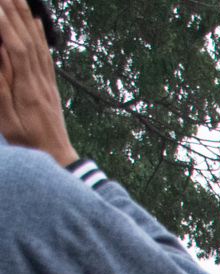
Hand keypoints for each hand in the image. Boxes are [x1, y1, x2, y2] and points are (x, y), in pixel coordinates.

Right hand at [0, 0, 76, 165]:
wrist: (57, 157)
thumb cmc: (28, 143)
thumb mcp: (7, 121)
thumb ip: (1, 90)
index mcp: (26, 88)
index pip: (15, 48)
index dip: (5, 25)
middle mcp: (39, 80)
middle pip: (27, 39)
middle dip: (13, 12)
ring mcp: (47, 82)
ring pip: (37, 43)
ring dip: (25, 17)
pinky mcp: (50, 85)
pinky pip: (45, 55)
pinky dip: (39, 35)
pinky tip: (35, 20)